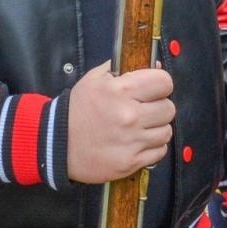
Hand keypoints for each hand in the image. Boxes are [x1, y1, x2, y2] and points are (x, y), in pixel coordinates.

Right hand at [66, 60, 174, 183]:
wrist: (57, 144)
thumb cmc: (77, 109)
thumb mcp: (94, 79)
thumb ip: (123, 68)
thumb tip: (155, 65)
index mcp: (121, 91)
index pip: (164, 82)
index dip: (160, 84)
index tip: (153, 89)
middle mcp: (130, 116)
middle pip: (169, 108)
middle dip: (158, 107)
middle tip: (144, 110)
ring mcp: (132, 141)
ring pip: (166, 132)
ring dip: (156, 129)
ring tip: (139, 128)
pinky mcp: (131, 162)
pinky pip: (159, 151)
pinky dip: (152, 147)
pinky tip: (137, 142)